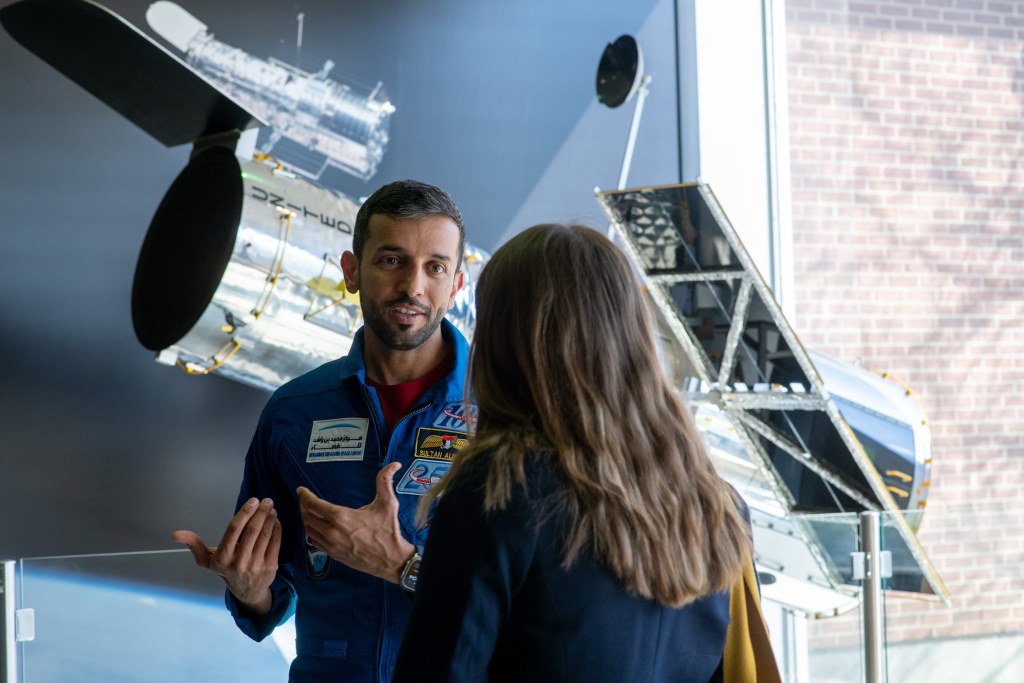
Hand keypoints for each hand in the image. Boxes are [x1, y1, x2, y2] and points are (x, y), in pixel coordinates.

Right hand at [172, 497, 281, 614]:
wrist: (247, 592)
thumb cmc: (227, 570)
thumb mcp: (208, 561)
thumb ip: (194, 545)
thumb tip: (175, 534)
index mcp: (222, 559)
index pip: (233, 530)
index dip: (244, 513)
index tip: (252, 501)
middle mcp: (239, 563)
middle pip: (252, 531)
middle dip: (260, 512)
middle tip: (266, 500)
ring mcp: (256, 566)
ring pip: (265, 535)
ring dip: (270, 518)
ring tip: (271, 508)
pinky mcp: (270, 567)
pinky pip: (275, 542)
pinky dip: (277, 528)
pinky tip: (275, 520)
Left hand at [298, 462, 414, 582]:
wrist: (391, 560)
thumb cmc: (389, 531)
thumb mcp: (388, 503)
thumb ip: (385, 481)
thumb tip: (394, 464)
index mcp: (341, 516)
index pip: (314, 504)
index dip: (305, 495)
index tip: (301, 490)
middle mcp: (332, 531)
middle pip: (307, 517)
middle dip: (303, 506)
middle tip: (304, 499)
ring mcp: (331, 544)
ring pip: (308, 530)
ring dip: (306, 520)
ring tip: (308, 512)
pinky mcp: (333, 554)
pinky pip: (314, 542)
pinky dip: (311, 533)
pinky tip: (316, 528)